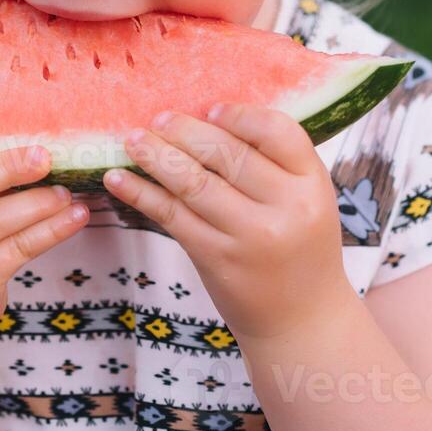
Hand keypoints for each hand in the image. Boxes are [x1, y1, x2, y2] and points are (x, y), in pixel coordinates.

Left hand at [103, 104, 354, 342]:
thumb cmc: (298, 249)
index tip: (211, 109)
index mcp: (314, 186)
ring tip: (132, 139)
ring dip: (156, 156)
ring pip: (193, 181)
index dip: (240, 115)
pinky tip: (117, 179)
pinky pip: (171, 216)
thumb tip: (208, 118)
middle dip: (186, 131)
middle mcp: (286, 209)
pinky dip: (141, 193)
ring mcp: (250, 236)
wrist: (302, 321)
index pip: (278, 132)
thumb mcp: (306, 203)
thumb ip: (274, 166)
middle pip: (228, 153)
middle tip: (159, 117)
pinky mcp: (216, 259)